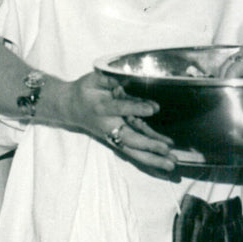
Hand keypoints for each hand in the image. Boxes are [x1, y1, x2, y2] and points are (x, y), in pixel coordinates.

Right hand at [60, 71, 175, 172]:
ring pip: (134, 150)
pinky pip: (137, 148)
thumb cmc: (85, 91)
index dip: (136, 108)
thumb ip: (110, 79)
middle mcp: (109, 126)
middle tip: (166, 151)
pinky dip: (151, 152)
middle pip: (130, 140)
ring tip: (172, 163)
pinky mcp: (120, 139)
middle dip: (148, 147)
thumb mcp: (94, 80)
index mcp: (101, 108)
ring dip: (153, 157)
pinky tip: (168, 154)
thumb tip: (128, 78)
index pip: (120, 108)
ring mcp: (115, 135)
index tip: (153, 109)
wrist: (70, 108)